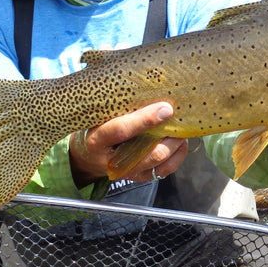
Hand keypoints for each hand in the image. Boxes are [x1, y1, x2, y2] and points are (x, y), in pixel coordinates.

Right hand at [68, 102, 187, 184]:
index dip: (145, 119)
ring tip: (180, 127)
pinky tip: (179, 141)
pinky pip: (166, 169)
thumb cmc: (96, 129)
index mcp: (98, 140)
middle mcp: (113, 161)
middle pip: (149, 151)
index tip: (165, 108)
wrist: (88, 157)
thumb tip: (150, 89)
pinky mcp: (139, 177)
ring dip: (175, 143)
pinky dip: (177, 154)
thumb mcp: (98, 117)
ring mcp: (128, 171)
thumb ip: (119, 108)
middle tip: (179, 117)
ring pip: (160, 160)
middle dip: (169, 134)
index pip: (122, 130)